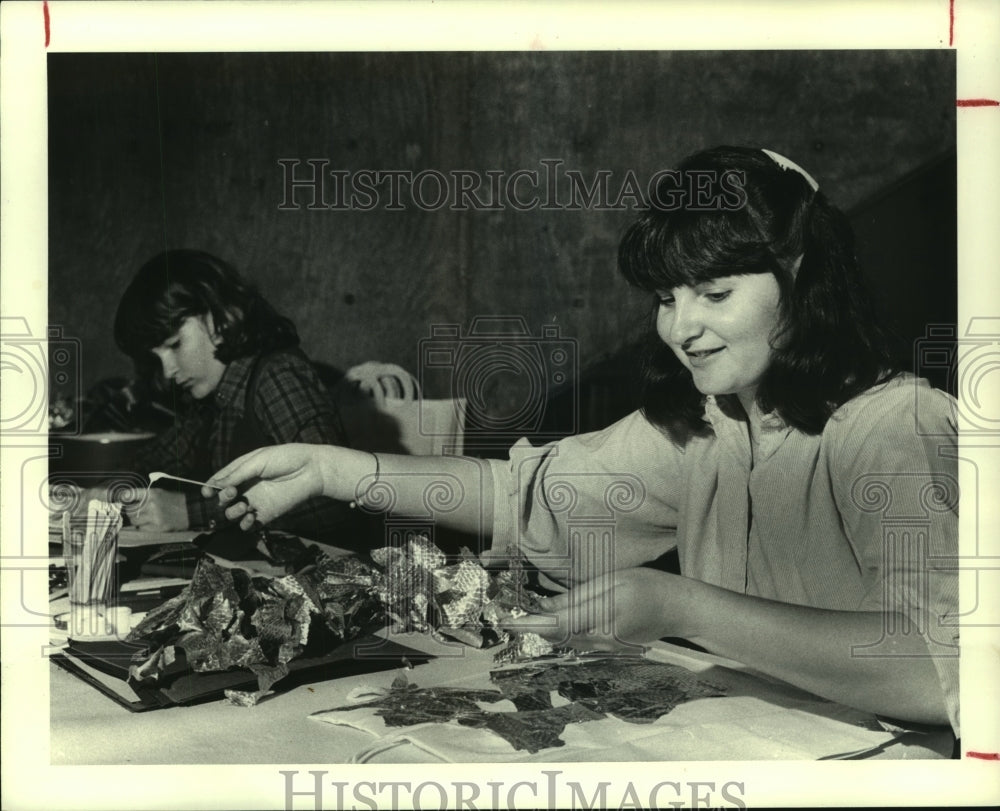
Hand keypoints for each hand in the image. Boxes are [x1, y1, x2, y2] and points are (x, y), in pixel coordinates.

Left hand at [125, 489, 189, 530]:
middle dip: (129, 511)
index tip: (120, 500)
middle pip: (130, 510)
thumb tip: (129, 501)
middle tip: (131, 512)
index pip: (130, 494)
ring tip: (141, 519)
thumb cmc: (176, 501)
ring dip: (135, 520)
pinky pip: (142, 528)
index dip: (123, 498)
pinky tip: (148, 524)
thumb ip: (146, 496)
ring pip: (134, 520)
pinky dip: (142, 527)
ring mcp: (154, 516)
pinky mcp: (158, 527)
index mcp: (152, 493)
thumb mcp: (161, 493)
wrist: (192, 510)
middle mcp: (151, 504)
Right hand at [204, 443, 339, 530]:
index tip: (207, 492)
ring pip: (232, 514)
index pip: (220, 481)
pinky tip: (250, 516)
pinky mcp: (266, 514)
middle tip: (231, 493)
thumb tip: (216, 484)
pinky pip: (248, 525)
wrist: (312, 470)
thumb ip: (237, 473)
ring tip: (243, 506)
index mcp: (242, 472)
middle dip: (222, 498)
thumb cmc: (286, 458)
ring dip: (231, 512)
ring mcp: (256, 502)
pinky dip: (244, 524)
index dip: (210, 487)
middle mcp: (246, 488)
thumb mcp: (259, 460)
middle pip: (223, 499)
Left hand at [505, 567, 678, 651]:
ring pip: (565, 641)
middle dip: (531, 628)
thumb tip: (545, 609)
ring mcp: (605, 648)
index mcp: (602, 618)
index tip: (505, 622)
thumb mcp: (611, 582)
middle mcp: (601, 640)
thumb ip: (577, 598)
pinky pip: (577, 641)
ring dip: (543, 631)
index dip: (529, 625)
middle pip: (557, 637)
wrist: (678, 609)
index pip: (557, 626)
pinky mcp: (608, 648)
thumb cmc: (647, 586)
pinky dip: (559, 632)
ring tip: (520, 617)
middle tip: (504, 615)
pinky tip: (549, 621)